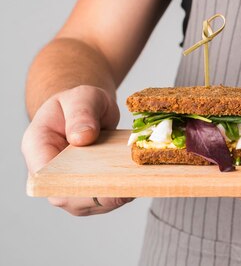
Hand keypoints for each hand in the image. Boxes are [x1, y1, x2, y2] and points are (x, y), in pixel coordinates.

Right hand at [22, 85, 132, 214]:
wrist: (87, 109)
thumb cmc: (78, 102)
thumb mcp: (81, 97)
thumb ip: (81, 113)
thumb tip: (82, 137)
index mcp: (38, 149)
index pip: (46, 179)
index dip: (69, 187)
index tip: (99, 182)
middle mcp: (51, 174)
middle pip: (71, 199)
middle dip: (101, 196)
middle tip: (129, 186)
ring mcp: (72, 184)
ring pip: (93, 203)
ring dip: (116, 196)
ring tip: (139, 183)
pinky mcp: (93, 188)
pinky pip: (108, 196)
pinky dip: (125, 190)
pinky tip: (142, 180)